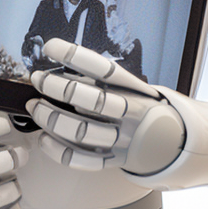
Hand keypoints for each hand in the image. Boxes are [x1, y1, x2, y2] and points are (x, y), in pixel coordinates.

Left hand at [27, 40, 184, 175]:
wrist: (172, 139)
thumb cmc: (141, 105)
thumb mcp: (131, 86)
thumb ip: (102, 79)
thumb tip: (61, 67)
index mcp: (135, 89)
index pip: (103, 68)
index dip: (74, 56)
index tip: (50, 47)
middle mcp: (130, 114)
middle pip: (92, 101)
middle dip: (57, 88)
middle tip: (38, 78)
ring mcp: (122, 139)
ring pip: (82, 132)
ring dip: (51, 118)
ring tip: (35, 107)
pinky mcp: (113, 160)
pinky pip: (82, 160)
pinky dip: (58, 150)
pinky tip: (44, 138)